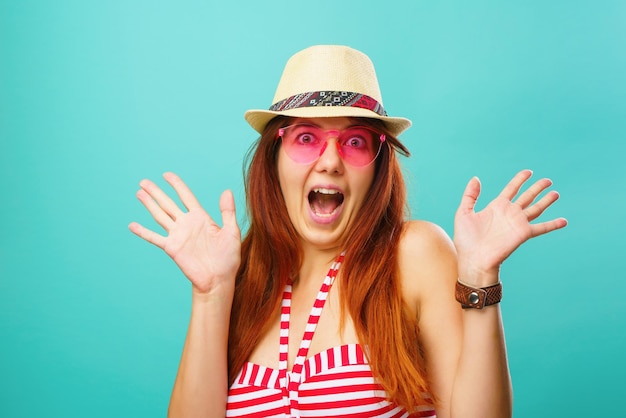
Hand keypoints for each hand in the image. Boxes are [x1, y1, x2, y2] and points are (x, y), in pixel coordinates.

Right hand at [128, 172, 240, 293]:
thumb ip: (227, 212)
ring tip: (139, 193)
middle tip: (143, 181)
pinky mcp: (172, 248)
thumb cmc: (228, 258)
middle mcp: (187, 224)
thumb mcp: (232, 232)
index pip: (186, 196)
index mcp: (201, 218)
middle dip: (156, 192)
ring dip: (149, 205)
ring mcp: (178, 235)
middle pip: (168, 203)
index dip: (176, 185)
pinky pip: (154, 238)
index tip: (167, 175)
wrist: (218, 280)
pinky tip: (132, 225)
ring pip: (160, 215)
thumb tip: (226, 191)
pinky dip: (143, 232)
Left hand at [453, 170, 566, 284]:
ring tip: (555, 193)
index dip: (519, 180)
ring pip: (536, 208)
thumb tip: (476, 178)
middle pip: (527, 196)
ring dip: (546, 201)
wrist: (473, 259)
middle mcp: (509, 213)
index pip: (511, 189)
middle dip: (537, 188)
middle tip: (548, 180)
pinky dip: (553, 224)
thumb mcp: (463, 213)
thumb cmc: (465, 239)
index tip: (528, 172)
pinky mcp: (523, 234)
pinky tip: (564, 221)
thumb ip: (470, 195)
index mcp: (496, 206)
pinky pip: (542, 228)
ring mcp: (517, 223)